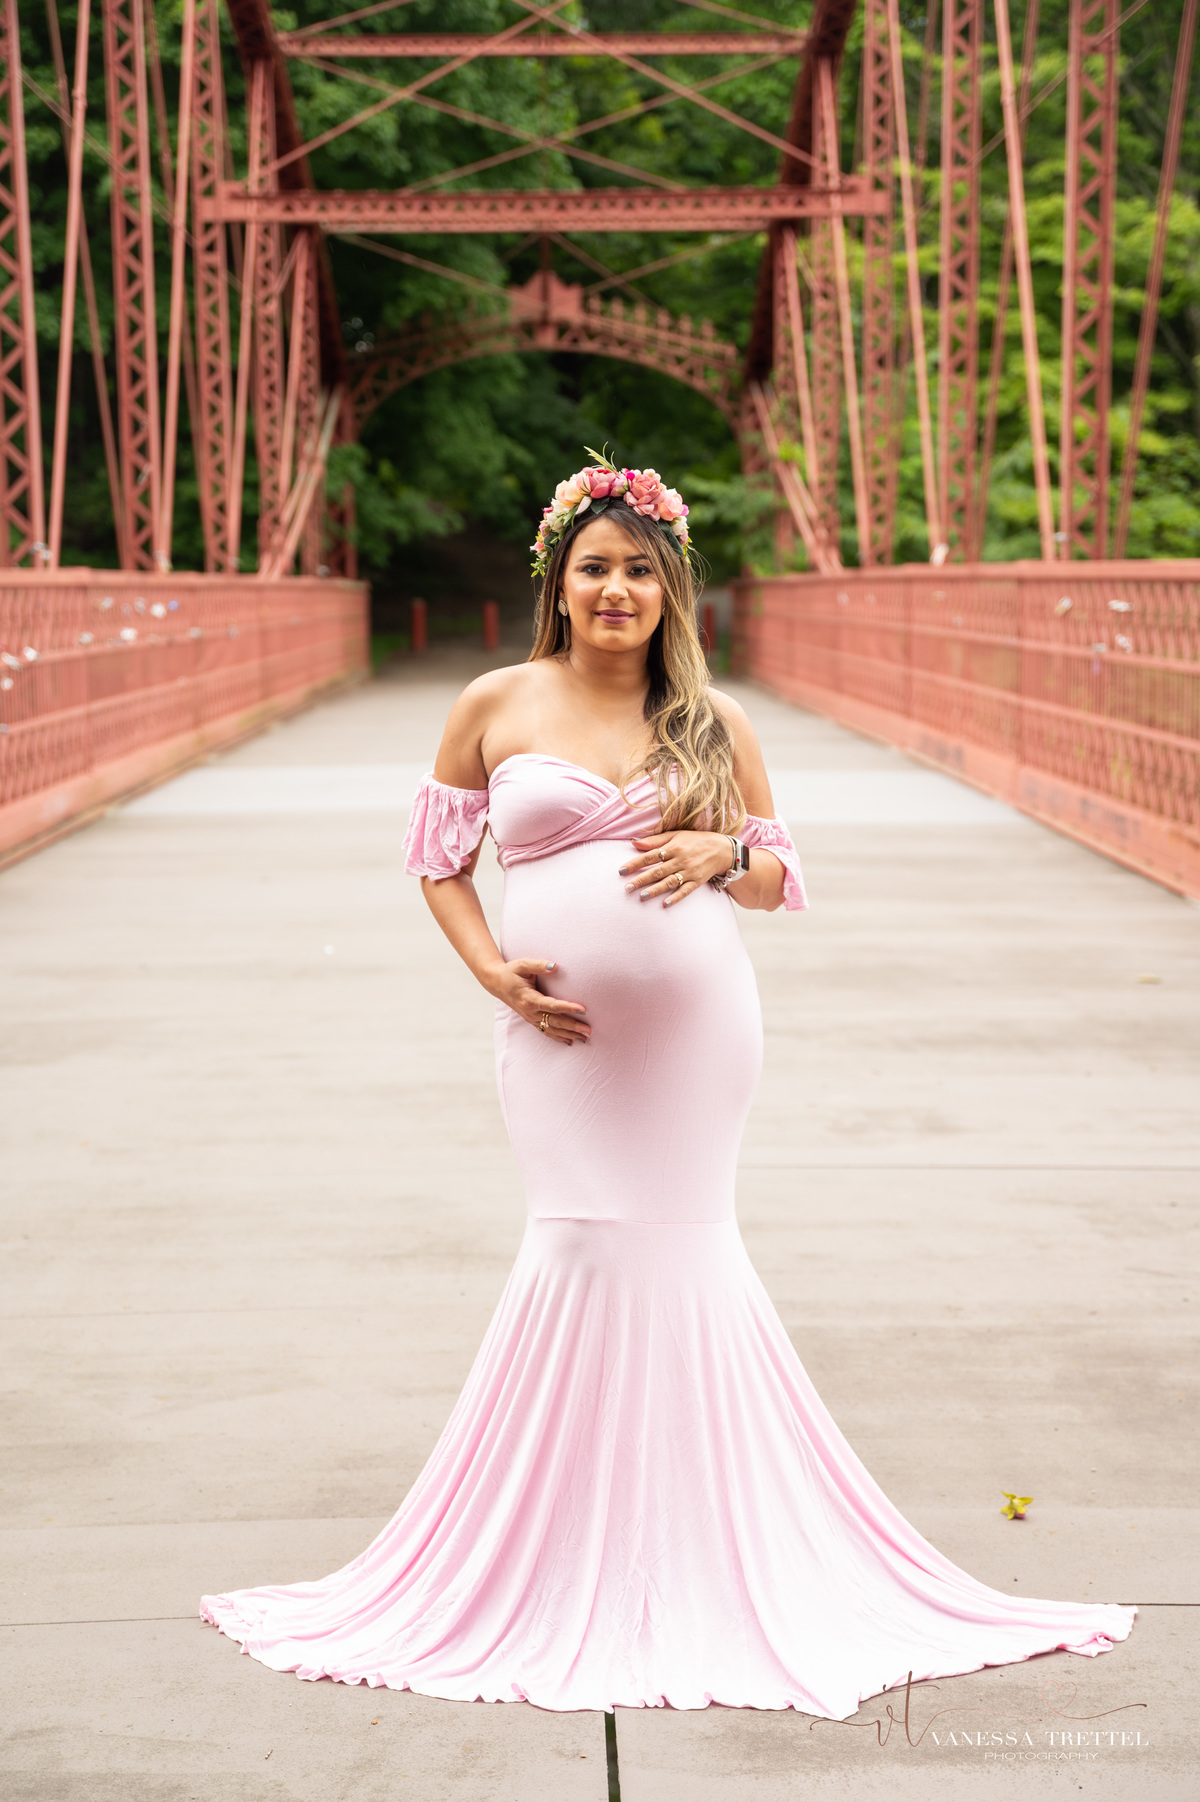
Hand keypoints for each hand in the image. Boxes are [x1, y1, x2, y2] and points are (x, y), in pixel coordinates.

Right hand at [488, 957, 590, 1045]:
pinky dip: (558, 1037)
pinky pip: (545, 1031)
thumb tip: (555, 966)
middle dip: (573, 1026)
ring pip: (551, 1029)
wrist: (496, 982)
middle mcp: (530, 1011)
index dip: (567, 1007)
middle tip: (589, 1030)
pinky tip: (570, 1041)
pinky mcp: (530, 1020)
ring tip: (585, 1038)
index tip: (583, 1009)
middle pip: (554, 1021)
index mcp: (529, 998)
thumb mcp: (522, 964)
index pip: (552, 1005)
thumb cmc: (511, 971)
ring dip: (568, 1034)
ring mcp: (530, 1017)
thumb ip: (539, 965)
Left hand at [618, 831, 732, 906]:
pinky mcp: (697, 881)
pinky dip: (676, 897)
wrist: (722, 849)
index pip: (650, 856)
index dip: (635, 863)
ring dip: (655, 890)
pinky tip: (665, 904)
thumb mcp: (675, 835)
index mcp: (674, 847)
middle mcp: (681, 860)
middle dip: (641, 880)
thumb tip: (634, 842)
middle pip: (657, 871)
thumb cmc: (695, 840)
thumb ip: (654, 840)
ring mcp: (690, 871)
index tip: (621, 871)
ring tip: (641, 897)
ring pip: (669, 882)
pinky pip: (686, 891)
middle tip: (627, 888)